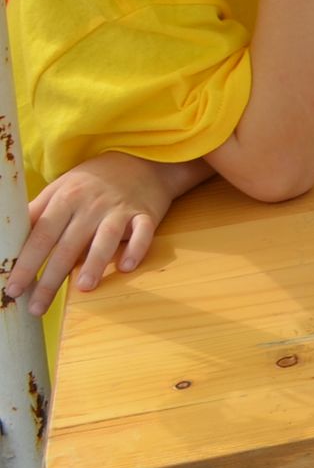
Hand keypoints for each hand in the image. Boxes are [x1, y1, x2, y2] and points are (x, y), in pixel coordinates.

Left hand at [7, 153, 178, 314]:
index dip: (26, 263)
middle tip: (37, 307)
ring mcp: (119, 209)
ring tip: (83, 288)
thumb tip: (7, 242)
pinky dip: (137, 248)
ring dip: (95, 263)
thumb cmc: (91, 182)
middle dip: (51, 278)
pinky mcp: (145, 214)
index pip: (41, 235)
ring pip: (105, 238)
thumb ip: (37, 214)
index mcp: (65, 199)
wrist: (140, 160)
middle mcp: (91, 205)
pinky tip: (127, 267)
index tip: (13, 289)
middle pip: (68, 245)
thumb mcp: (59, 189)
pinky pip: (142, 232)